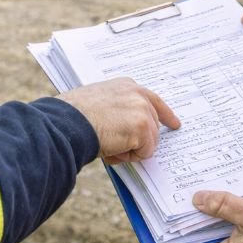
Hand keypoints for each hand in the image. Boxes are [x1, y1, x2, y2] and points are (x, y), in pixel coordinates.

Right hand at [59, 78, 179, 163]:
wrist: (68, 123)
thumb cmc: (74, 116)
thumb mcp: (100, 102)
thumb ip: (119, 109)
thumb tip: (128, 130)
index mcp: (127, 86)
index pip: (153, 100)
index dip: (165, 115)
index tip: (175, 124)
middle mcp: (138, 94)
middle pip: (153, 126)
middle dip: (139, 141)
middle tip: (115, 144)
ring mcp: (142, 110)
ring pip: (150, 142)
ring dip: (131, 150)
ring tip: (109, 144)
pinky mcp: (143, 128)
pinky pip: (145, 152)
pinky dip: (128, 157)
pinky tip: (112, 148)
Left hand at [193, 190, 242, 242]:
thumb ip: (223, 205)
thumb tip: (196, 199)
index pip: (198, 239)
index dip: (193, 221)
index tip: (190, 202)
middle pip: (214, 234)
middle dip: (211, 214)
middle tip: (206, 192)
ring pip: (230, 231)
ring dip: (227, 214)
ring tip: (223, 193)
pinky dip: (242, 218)